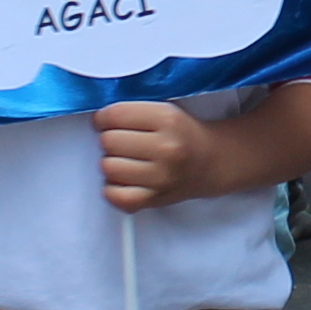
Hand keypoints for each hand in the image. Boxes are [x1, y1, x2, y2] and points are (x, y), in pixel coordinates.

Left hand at [95, 100, 224, 211]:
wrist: (212, 161)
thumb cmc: (183, 134)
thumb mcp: (165, 110)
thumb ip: (133, 112)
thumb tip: (97, 121)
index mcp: (167, 119)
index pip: (115, 115)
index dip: (103, 118)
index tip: (106, 122)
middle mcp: (165, 148)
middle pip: (108, 142)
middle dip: (109, 140)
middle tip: (122, 142)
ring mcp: (161, 176)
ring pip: (108, 168)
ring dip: (111, 163)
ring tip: (125, 160)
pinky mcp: (156, 198)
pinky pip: (117, 196)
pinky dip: (113, 190)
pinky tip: (123, 180)